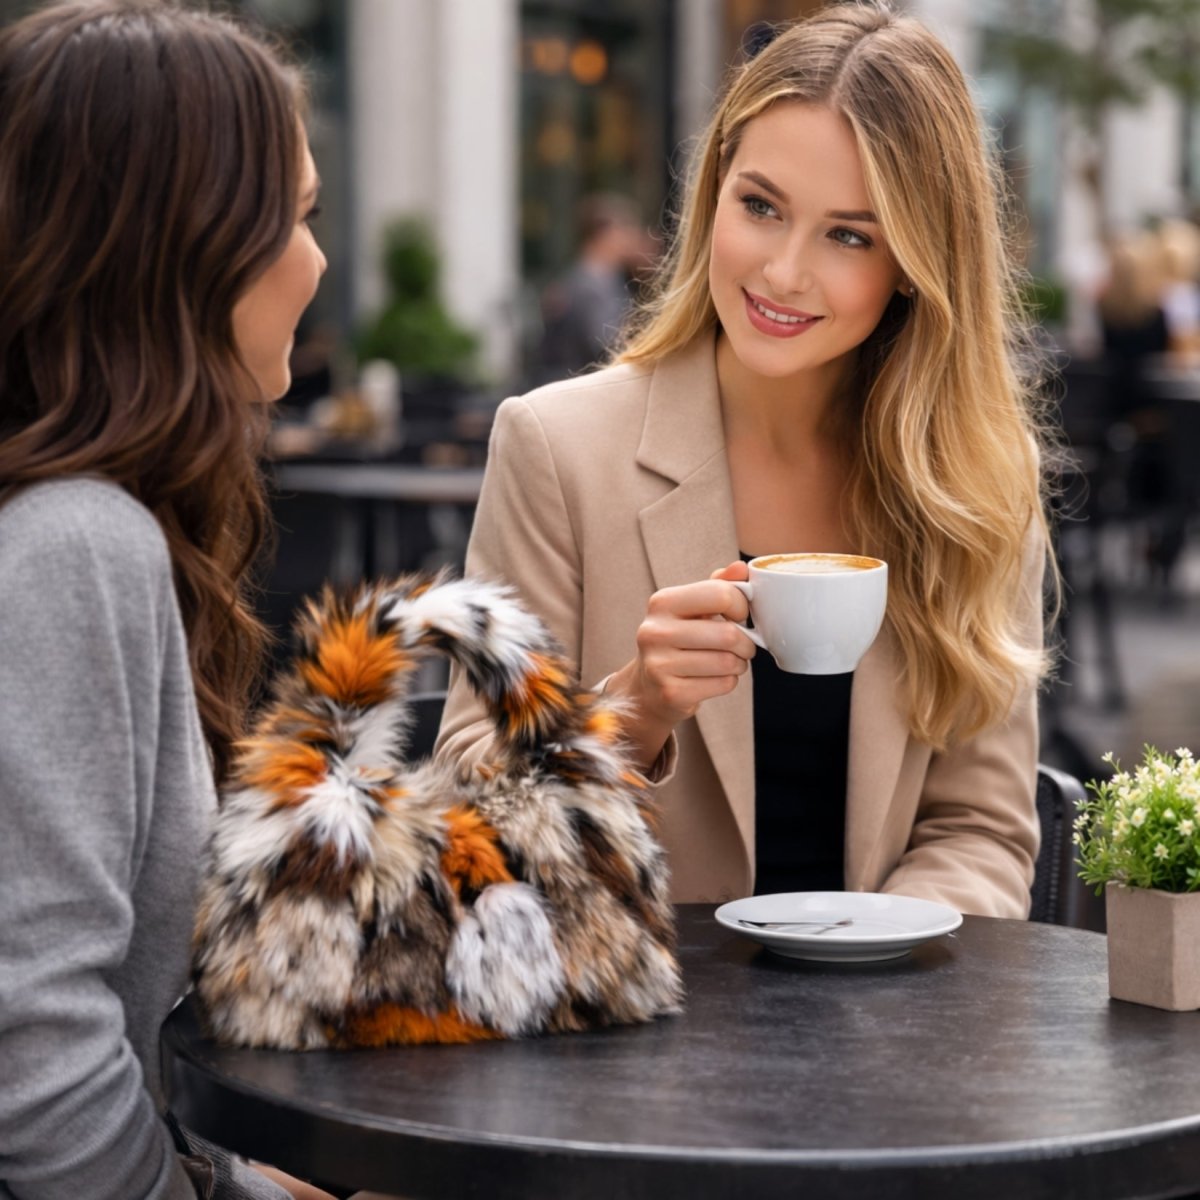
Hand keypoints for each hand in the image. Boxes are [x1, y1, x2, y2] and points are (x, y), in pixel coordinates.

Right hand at [606, 562, 753, 769]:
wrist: (648, 687)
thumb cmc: (678, 641)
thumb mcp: (693, 609)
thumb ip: (718, 586)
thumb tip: (741, 568)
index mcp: (662, 602)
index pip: (720, 594)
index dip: (741, 606)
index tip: (738, 616)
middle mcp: (655, 631)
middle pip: (728, 634)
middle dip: (746, 643)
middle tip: (742, 646)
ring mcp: (659, 664)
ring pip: (728, 662)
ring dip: (739, 664)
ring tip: (728, 662)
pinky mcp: (670, 693)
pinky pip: (723, 684)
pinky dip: (728, 682)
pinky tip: (714, 678)